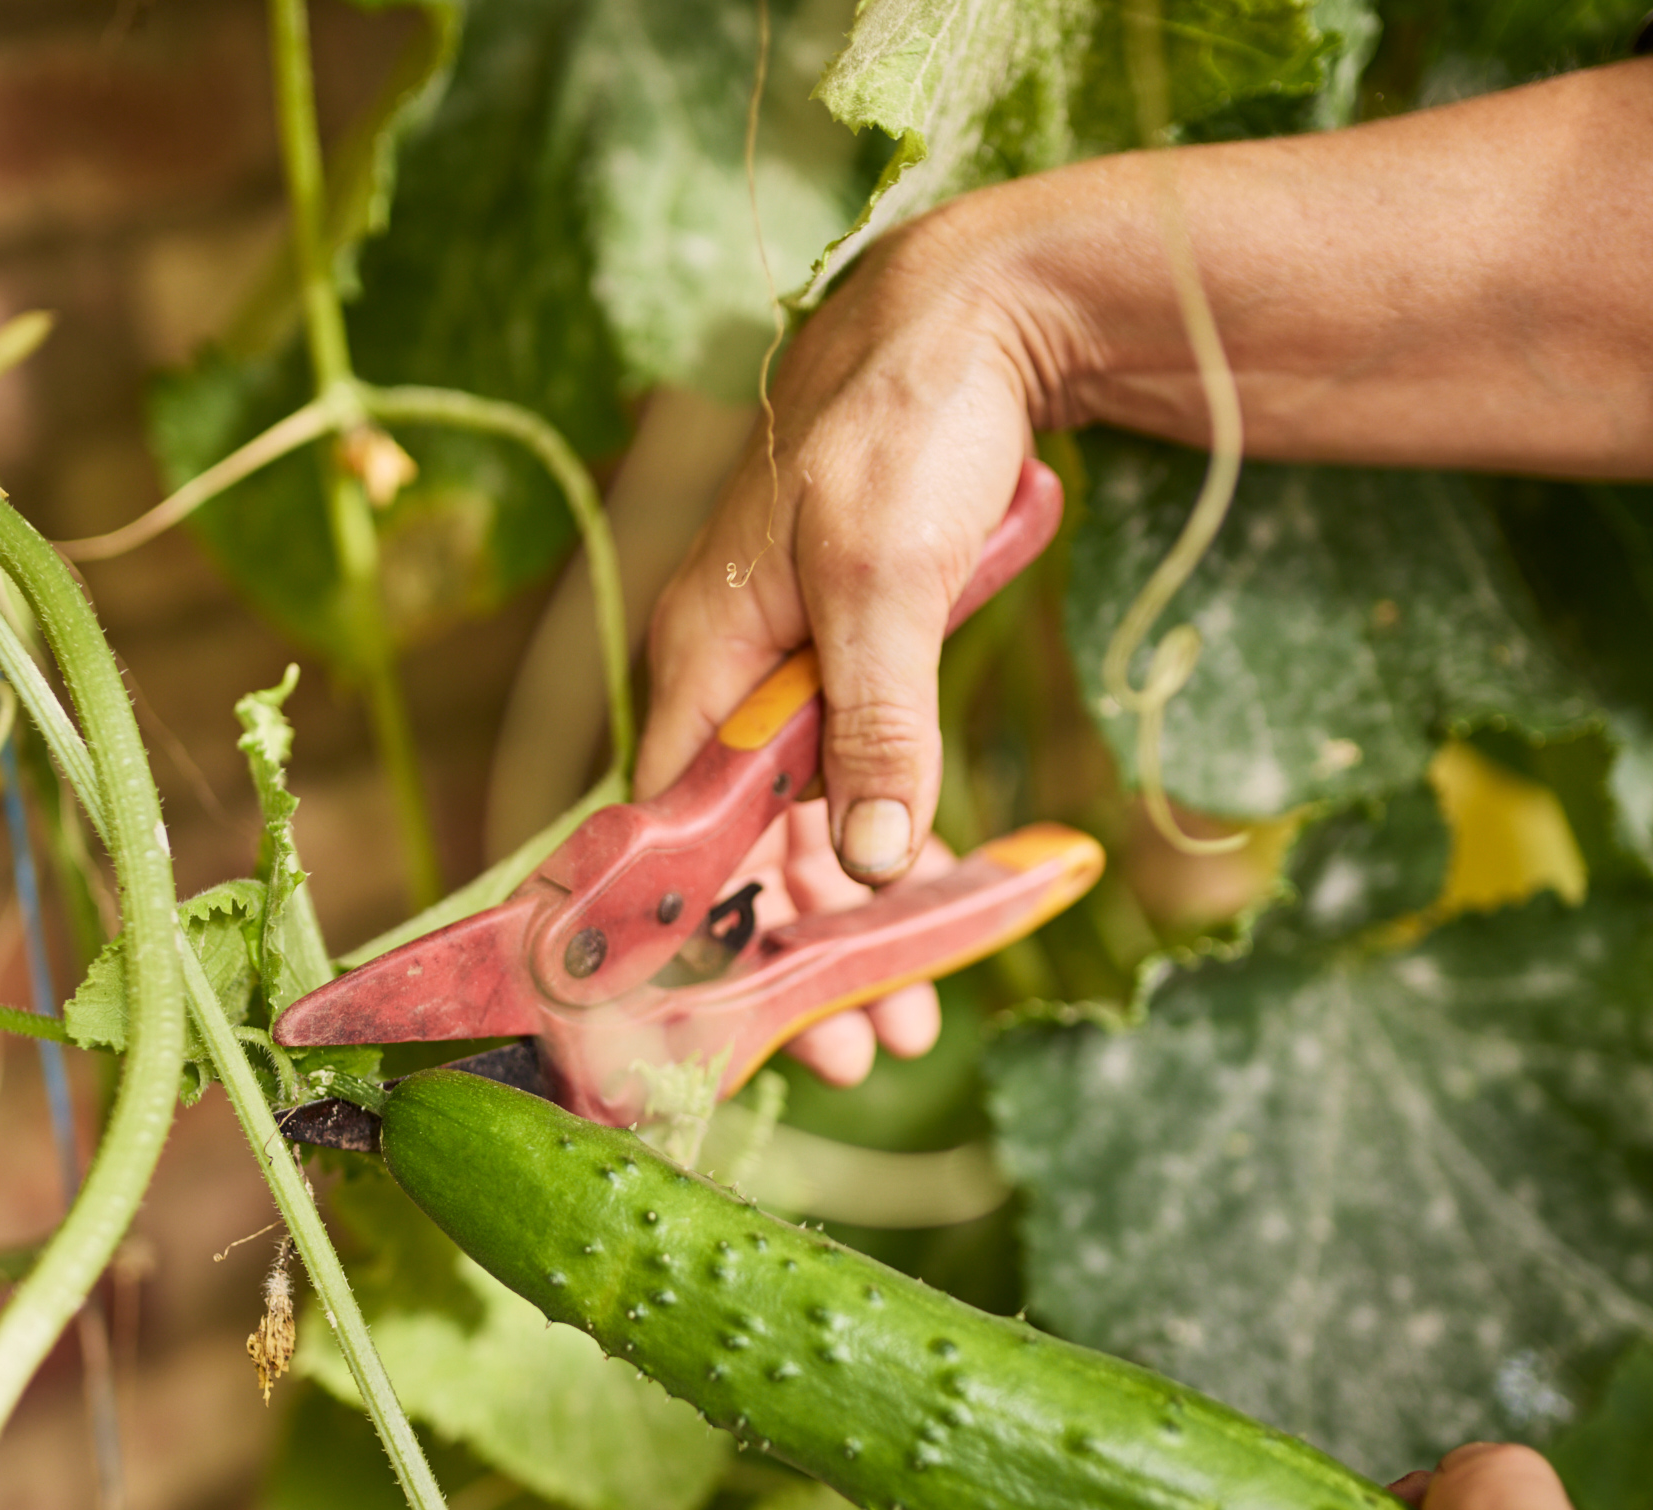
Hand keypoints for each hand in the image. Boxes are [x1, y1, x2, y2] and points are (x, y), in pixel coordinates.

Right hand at [642, 51, 1652, 1065]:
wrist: (976, 312)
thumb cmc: (904, 426)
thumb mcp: (885, 576)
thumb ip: (876, 722)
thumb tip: (875, 861)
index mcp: (703, 655)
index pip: (676, 827)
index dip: (712, 934)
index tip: (762, 1024)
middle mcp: (731, 675)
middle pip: (746, 849)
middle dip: (800, 953)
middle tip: (863, 1053)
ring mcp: (794, 671)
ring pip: (807, 826)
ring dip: (852, 921)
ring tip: (905, 1015)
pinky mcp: (856, 662)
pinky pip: (857, 780)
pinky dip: (890, 848)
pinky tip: (933, 910)